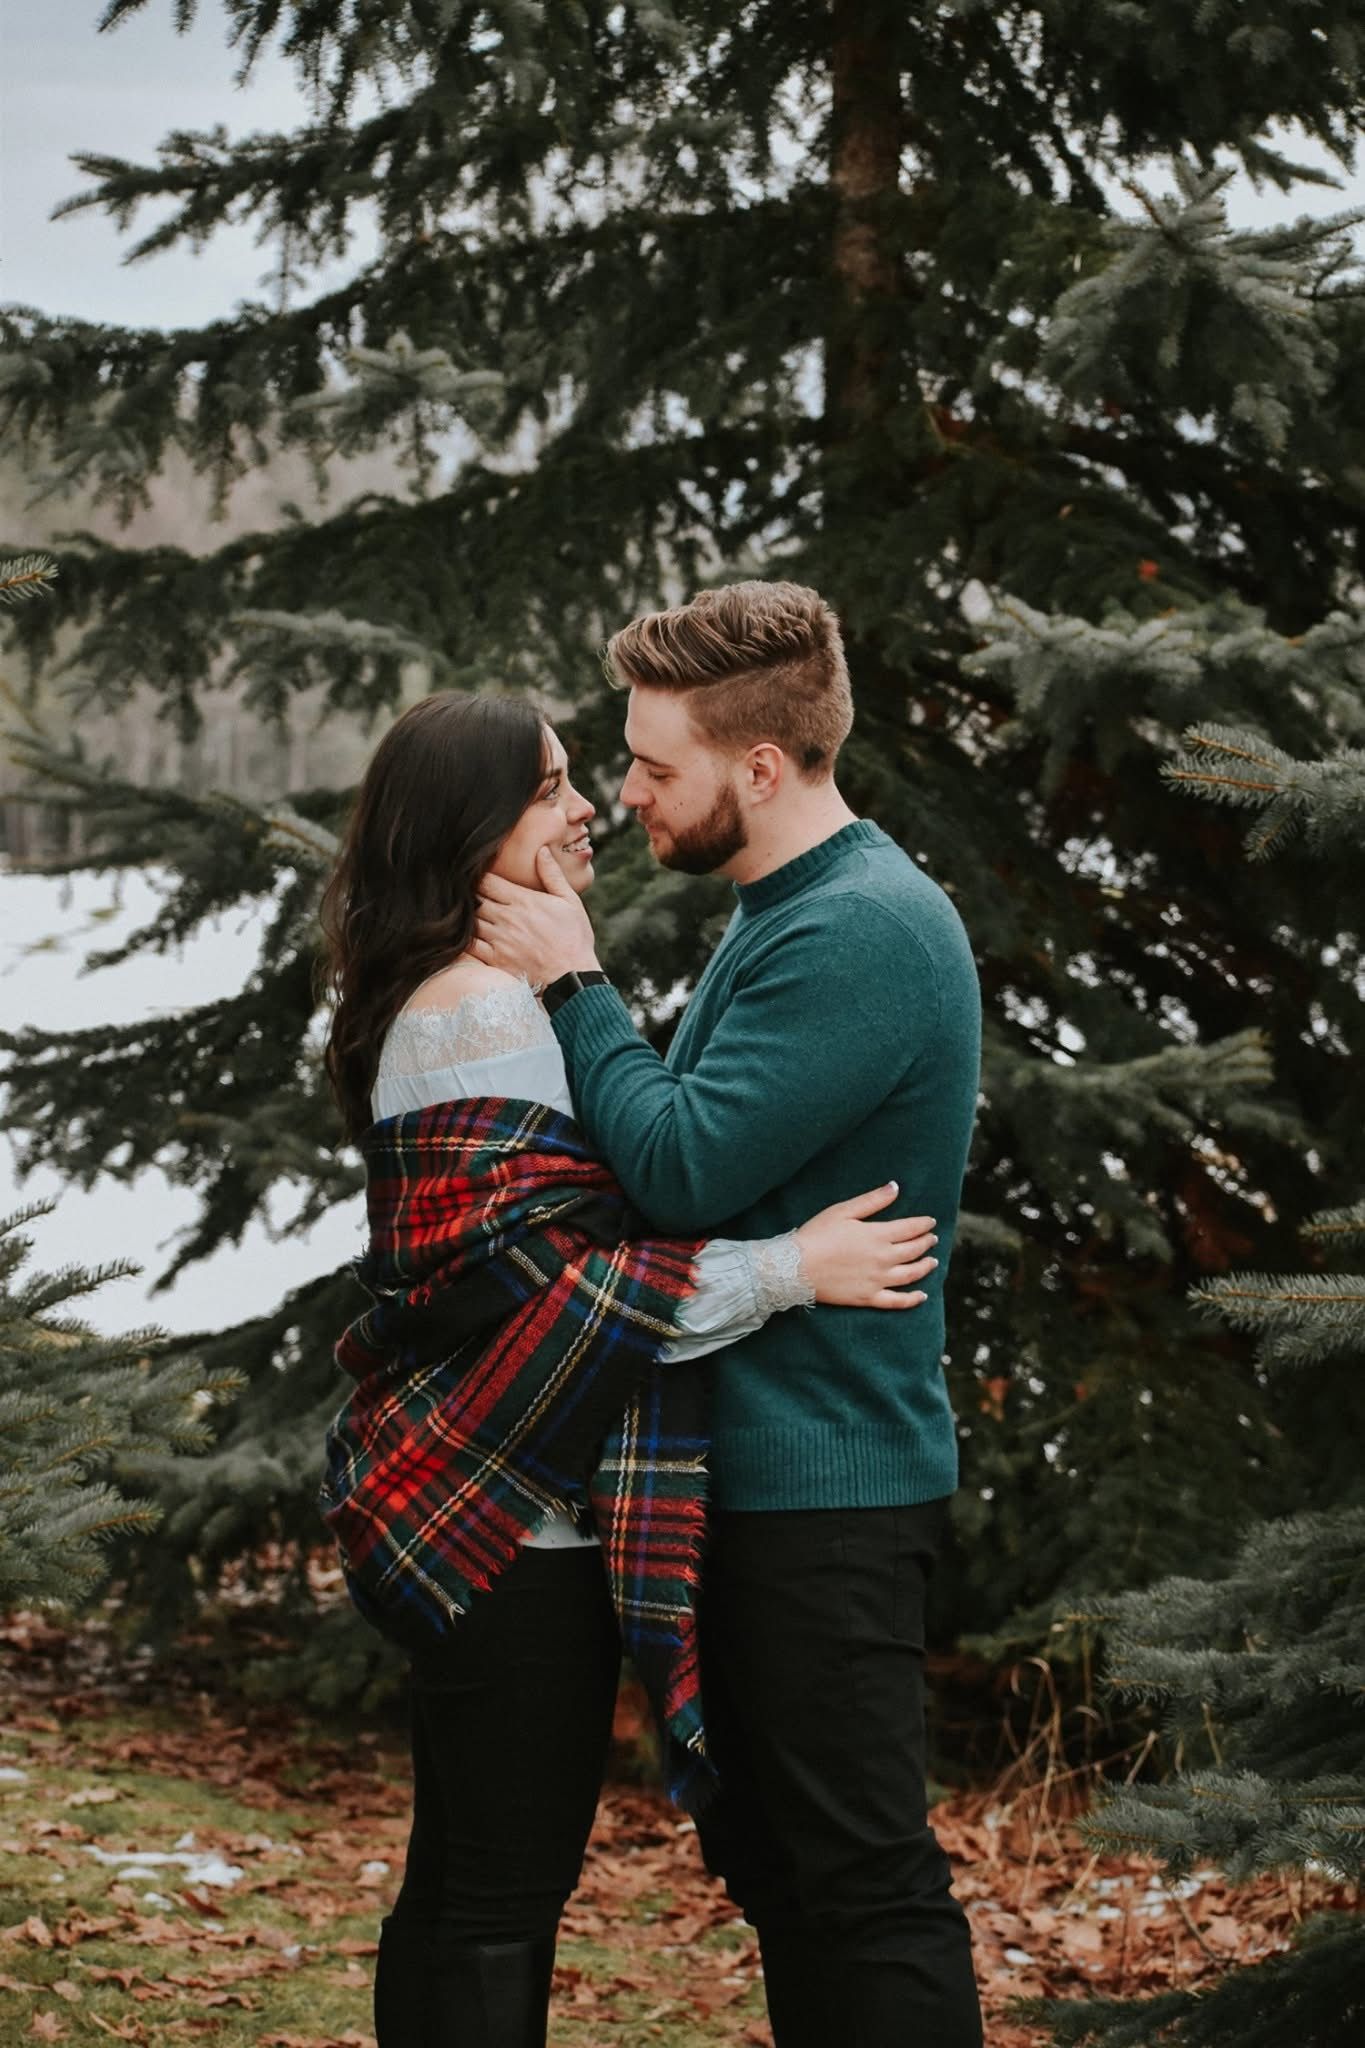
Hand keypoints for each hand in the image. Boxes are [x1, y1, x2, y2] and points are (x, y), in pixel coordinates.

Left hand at [474, 846, 601, 983]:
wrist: (573, 977)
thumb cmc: (574, 938)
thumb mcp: (570, 901)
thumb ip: (552, 874)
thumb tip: (541, 850)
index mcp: (523, 900)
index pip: (487, 881)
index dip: (481, 878)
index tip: (482, 881)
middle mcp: (507, 918)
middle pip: (474, 900)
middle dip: (473, 897)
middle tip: (474, 898)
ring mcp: (499, 940)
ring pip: (470, 921)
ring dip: (469, 918)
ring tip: (473, 918)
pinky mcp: (495, 960)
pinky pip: (469, 946)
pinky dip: (465, 940)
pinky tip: (470, 938)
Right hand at [794, 1183, 937, 1309]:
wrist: (795, 1268)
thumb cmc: (817, 1235)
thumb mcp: (843, 1211)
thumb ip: (872, 1200)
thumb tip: (895, 1187)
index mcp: (878, 1235)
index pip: (910, 1228)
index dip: (923, 1224)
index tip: (931, 1222)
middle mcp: (883, 1259)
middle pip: (913, 1250)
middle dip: (926, 1243)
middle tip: (932, 1239)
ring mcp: (877, 1280)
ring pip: (911, 1274)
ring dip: (925, 1267)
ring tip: (933, 1262)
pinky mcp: (868, 1298)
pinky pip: (897, 1301)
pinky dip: (912, 1299)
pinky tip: (922, 1295)